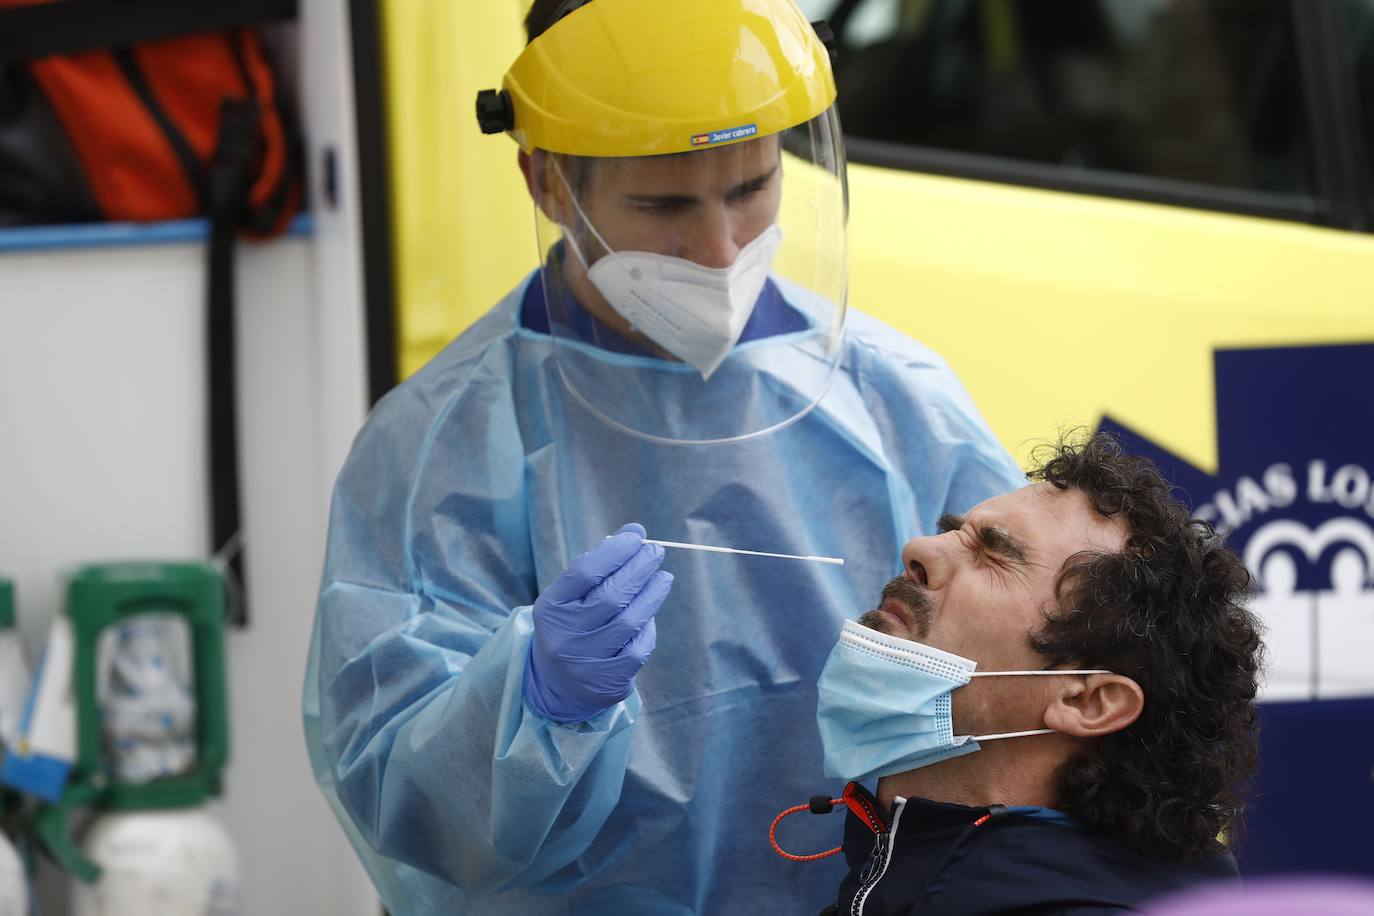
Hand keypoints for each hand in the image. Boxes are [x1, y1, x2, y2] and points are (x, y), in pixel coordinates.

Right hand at [524, 523, 672, 721]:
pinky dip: (648, 627)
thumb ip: (598, 564)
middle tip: (656, 552)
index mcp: (552, 608)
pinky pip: (638, 647)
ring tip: (664, 577)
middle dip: (639, 569)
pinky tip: (650, 613)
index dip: (615, 551)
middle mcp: (566, 635)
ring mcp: (587, 661)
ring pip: (630, 621)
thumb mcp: (570, 596)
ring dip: (652, 594)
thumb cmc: (570, 625)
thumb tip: (635, 533)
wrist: (555, 684)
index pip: (585, 572)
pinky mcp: (608, 680)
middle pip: (611, 595)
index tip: (636, 537)